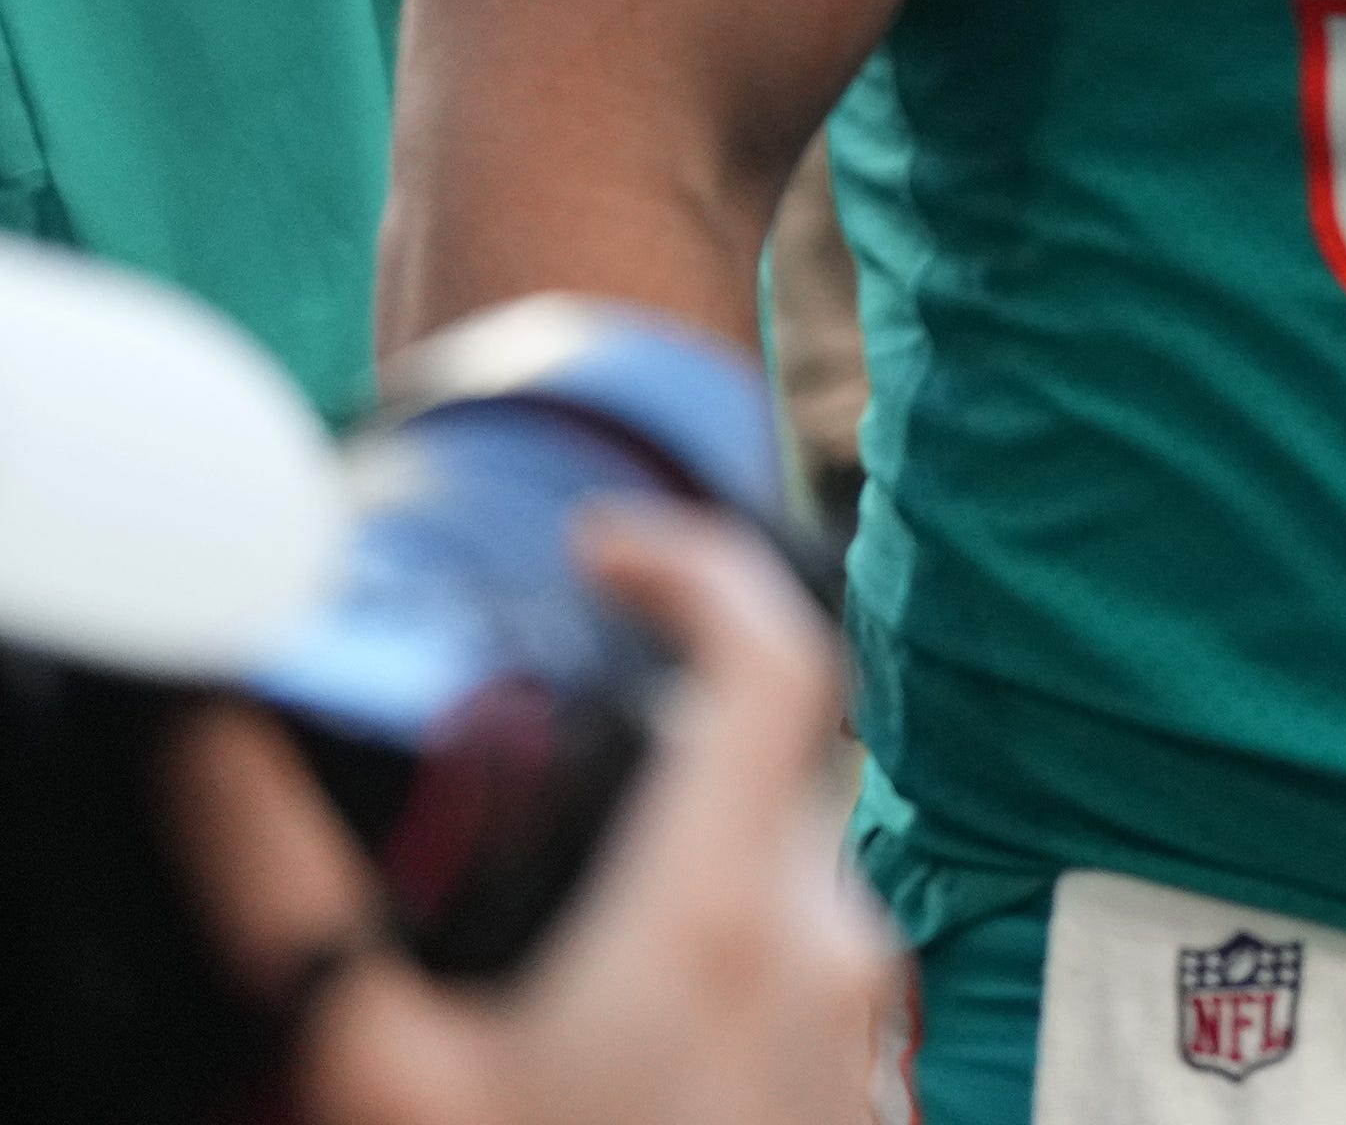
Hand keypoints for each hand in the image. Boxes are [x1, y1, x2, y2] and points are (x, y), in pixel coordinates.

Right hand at [161, 501, 899, 1124]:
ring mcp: (866, 1035)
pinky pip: (805, 977)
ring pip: (789, 877)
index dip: (692, 564)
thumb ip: (288, 894)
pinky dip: (723, 957)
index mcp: (723, 915)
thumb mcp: (368, 1077)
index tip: (600, 549)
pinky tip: (617, 1032)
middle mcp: (829, 950)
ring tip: (562, 911)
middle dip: (671, 731)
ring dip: (694, 858)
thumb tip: (203, 734)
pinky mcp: (867, 1103)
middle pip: (775, 767)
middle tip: (552, 732)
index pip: (774, 653)